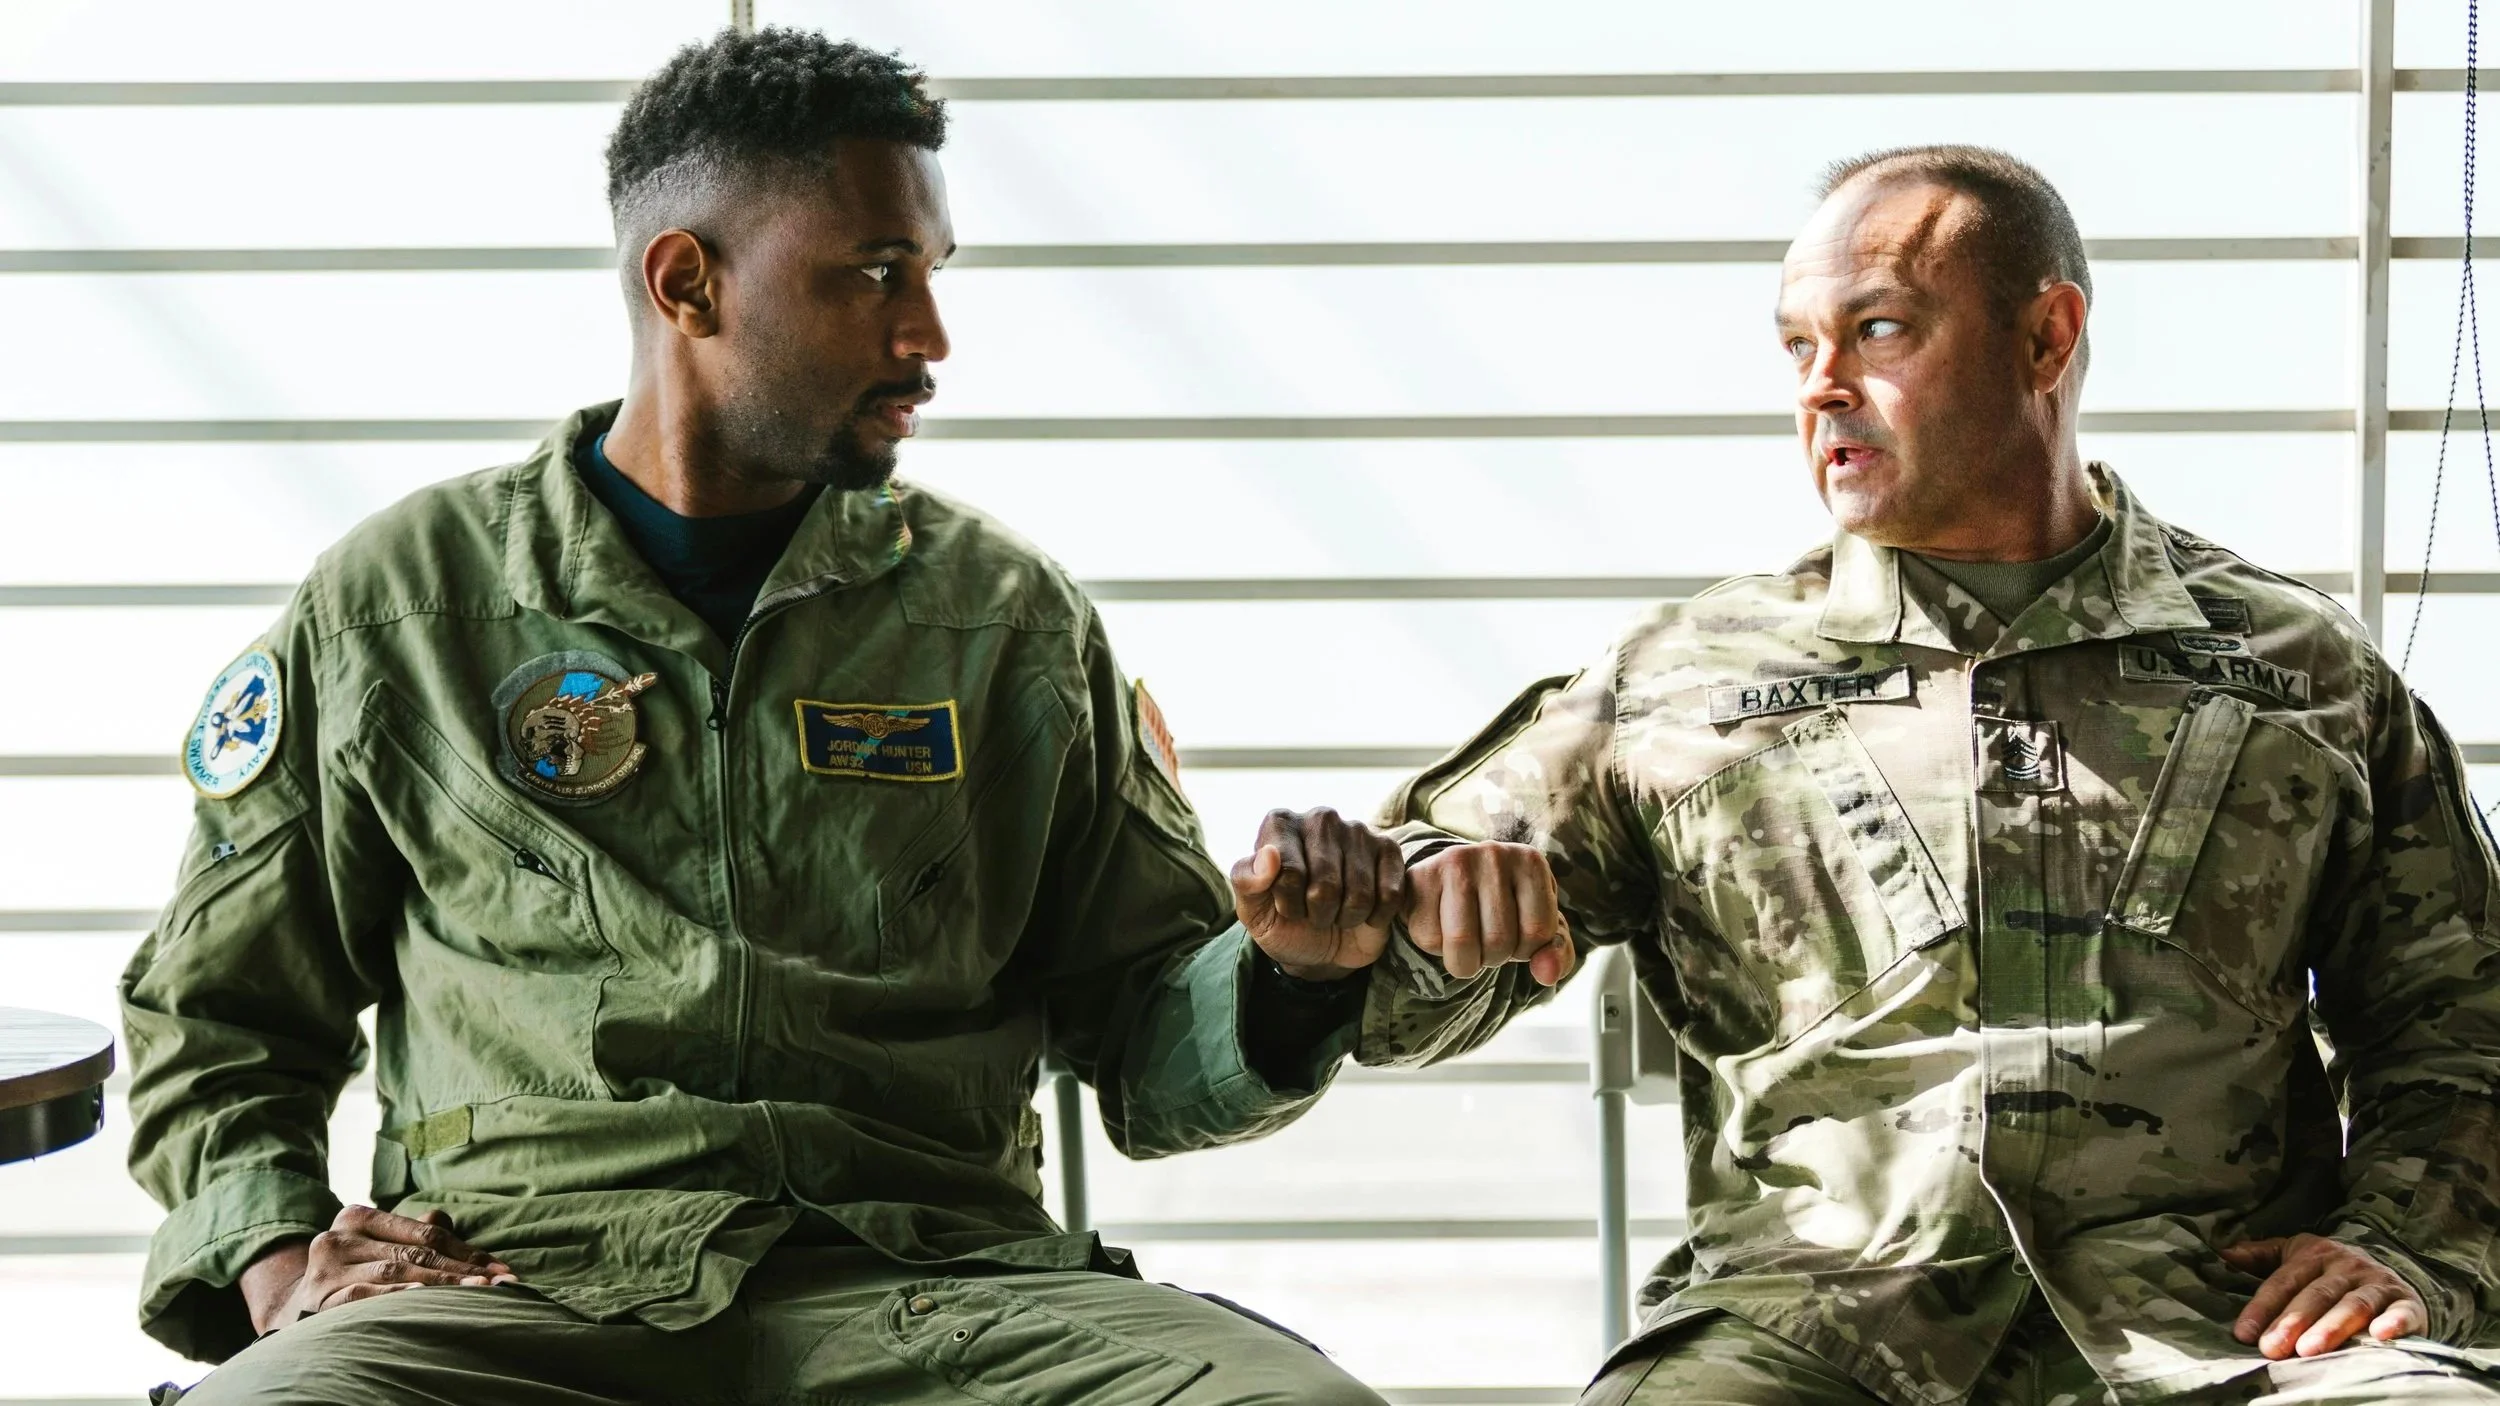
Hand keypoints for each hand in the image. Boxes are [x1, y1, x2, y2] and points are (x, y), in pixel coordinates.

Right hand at [241, 1205, 517, 1333]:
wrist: (292, 1312)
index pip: (425, 1232)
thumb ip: (416, 1233)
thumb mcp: (379, 1248)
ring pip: (396, 1273)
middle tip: (500, 1284)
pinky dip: (397, 1298)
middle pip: (415, 1252)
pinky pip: (367, 1298)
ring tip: (477, 1293)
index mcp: (358, 1217)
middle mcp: (339, 1236)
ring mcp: (327, 1269)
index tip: (502, 1269)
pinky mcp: (320, 1299)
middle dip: (463, 1270)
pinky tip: (424, 1301)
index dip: (467, 1250)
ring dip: (441, 1285)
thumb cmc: (352, 1275)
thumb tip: (449, 1217)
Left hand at [1230, 808, 1406, 980]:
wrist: (1323, 948)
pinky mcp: (1389, 849)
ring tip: (1337, 911)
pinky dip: (1374, 916)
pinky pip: (1388, 895)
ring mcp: (1358, 830)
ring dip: (1346, 917)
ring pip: (1358, 894)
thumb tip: (1269, 856)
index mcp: (1280, 824)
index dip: (1289, 904)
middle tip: (1314, 912)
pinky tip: (1364, 911)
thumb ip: (1246, 882)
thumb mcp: (1254, 912)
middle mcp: (1320, 818)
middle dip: (1318, 913)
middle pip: (1324, 885)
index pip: (1287, 872)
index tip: (1286, 906)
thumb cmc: (1284, 923)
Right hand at [1405, 842, 1573, 985]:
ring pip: (1461, 943)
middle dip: (1492, 957)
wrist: (1453, 881)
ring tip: (1467, 940)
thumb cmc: (1506, 909)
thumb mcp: (1539, 929)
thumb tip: (1547, 975)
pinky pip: (1428, 938)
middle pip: (1498, 940)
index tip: (1515, 934)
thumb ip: (1556, 955)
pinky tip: (1441, 926)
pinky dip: (1435, 948)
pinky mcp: (1420, 875)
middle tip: (1486, 938)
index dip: (1525, 950)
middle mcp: (1494, 854)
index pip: (1537, 934)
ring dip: (1464, 960)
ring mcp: (1454, 861)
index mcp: (1531, 862)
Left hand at [2224, 1233, 2424, 1358]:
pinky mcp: (2408, 1303)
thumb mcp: (2297, 1255)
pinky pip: (2402, 1312)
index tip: (2244, 1334)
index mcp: (2316, 1255)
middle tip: (2273, 1348)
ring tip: (2310, 1350)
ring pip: (2353, 1305)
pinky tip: (2380, 1336)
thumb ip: (2262, 1257)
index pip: (2283, 1282)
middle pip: (2316, 1295)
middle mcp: (2347, 1266)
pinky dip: (2394, 1323)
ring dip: (2332, 1327)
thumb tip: (2223, 1254)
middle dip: (2292, 1322)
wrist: (2393, 1275)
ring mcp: (2378, 1283)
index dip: (2262, 1307)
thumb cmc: (2332, 1272)